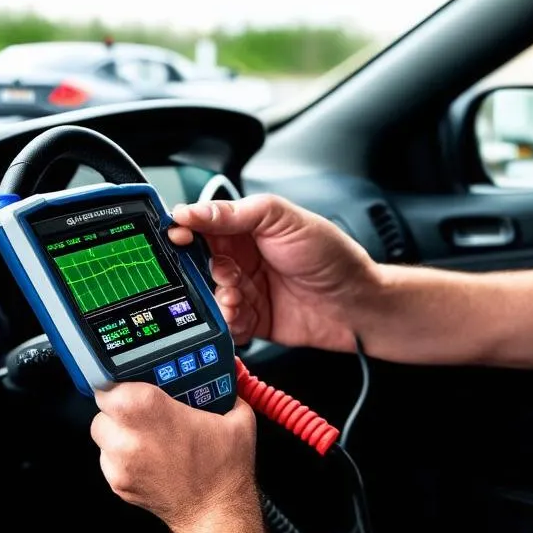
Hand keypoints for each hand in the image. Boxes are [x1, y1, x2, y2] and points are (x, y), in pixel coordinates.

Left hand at [91, 382, 257, 532]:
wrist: (216, 512)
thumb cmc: (225, 468)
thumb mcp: (236, 416)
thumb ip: (226, 388)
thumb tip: (226, 374)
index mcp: (149, 409)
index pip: (110, 382)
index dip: (122, 380)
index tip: (135, 382)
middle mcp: (127, 436)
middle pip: (103, 408)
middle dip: (121, 405)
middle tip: (146, 409)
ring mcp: (119, 463)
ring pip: (103, 435)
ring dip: (120, 430)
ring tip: (149, 433)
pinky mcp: (118, 484)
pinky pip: (110, 459)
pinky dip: (123, 455)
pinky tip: (149, 456)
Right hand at [168, 195, 379, 351]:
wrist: (357, 303)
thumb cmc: (331, 256)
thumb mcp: (283, 220)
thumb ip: (235, 213)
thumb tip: (192, 210)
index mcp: (247, 227)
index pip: (202, 224)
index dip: (185, 229)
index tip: (176, 236)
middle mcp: (243, 257)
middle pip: (198, 262)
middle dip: (201, 269)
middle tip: (222, 272)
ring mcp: (246, 289)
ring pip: (209, 295)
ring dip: (218, 297)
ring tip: (237, 296)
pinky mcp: (251, 319)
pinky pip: (225, 322)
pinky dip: (228, 321)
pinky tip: (243, 315)